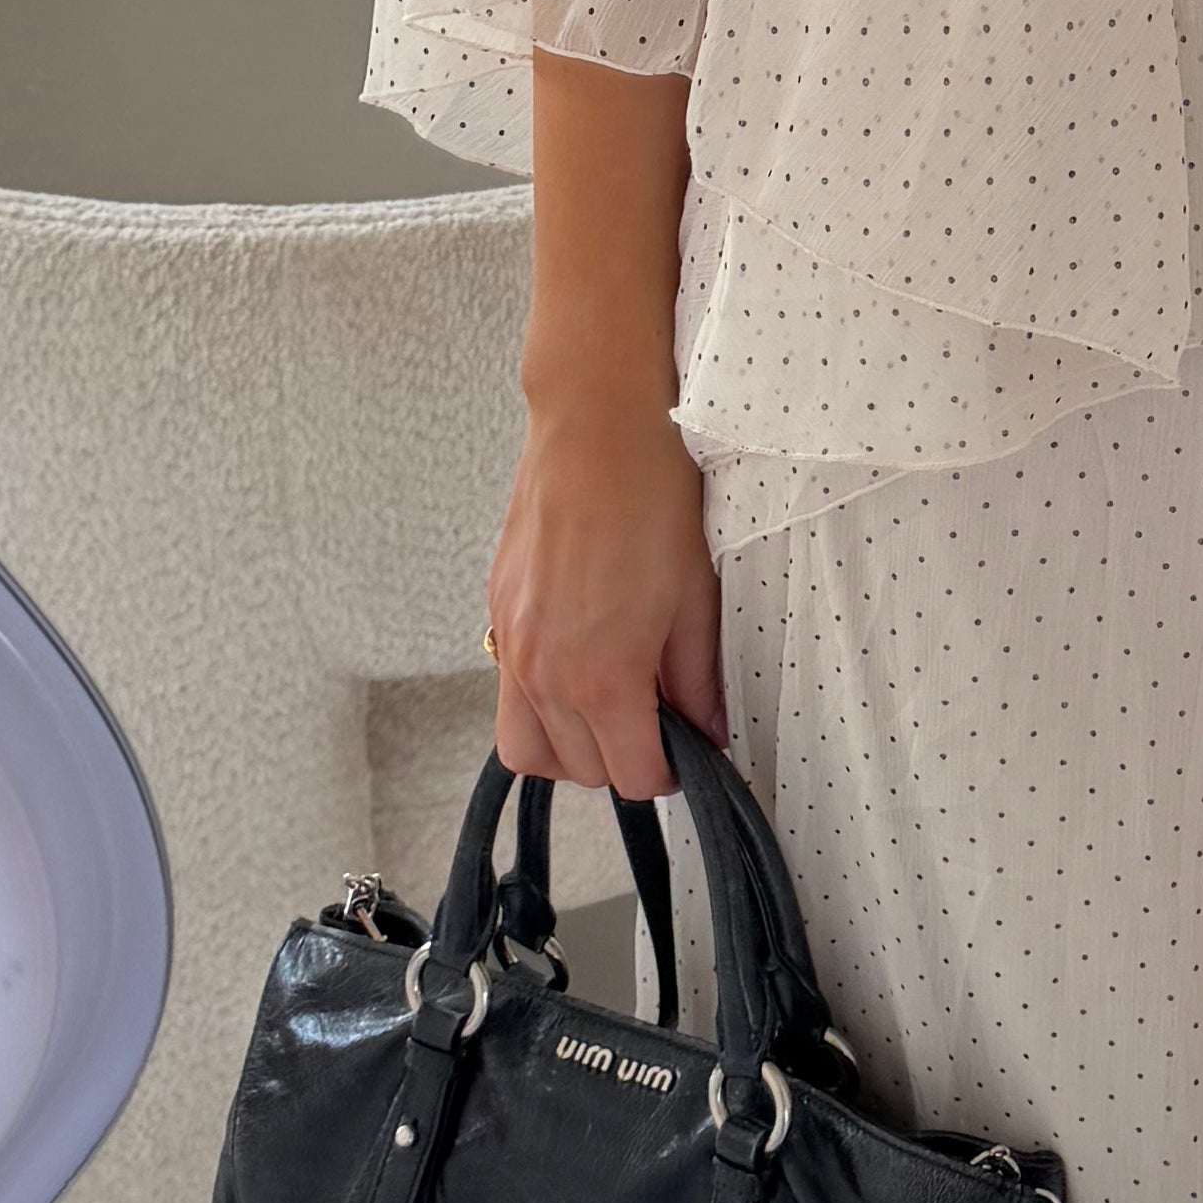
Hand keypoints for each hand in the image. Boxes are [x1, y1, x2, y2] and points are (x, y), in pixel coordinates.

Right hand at [487, 379, 723, 804]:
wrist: (596, 427)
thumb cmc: (652, 497)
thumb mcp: (697, 599)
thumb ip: (697, 680)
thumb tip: (707, 728)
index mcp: (601, 675)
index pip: (631, 775)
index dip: (668, 774)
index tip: (688, 754)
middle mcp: (543, 672)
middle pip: (580, 771)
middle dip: (623, 759)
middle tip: (660, 722)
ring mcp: (510, 645)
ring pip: (529, 748)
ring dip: (571, 747)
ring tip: (612, 707)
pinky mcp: (495, 614)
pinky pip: (509, 696)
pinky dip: (542, 704)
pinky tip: (581, 665)